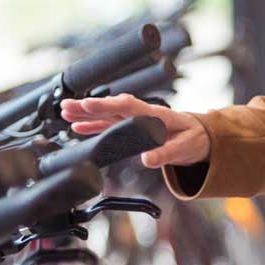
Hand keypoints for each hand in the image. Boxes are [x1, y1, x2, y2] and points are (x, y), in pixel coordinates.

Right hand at [58, 93, 208, 169]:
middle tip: (66, 106)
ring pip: (107, 114)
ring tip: (64, 112)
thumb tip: (147, 159)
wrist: (200, 136)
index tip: (89, 105)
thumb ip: (166, 153)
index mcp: (155, 114)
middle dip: (88, 106)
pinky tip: (77, 125)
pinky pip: (109, 123)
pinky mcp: (131, 128)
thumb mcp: (185, 148)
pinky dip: (93, 124)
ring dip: (86, 113)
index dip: (107, 105)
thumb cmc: (194, 138)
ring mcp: (135, 119)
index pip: (128, 106)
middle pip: (112, 107)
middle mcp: (142, 114)